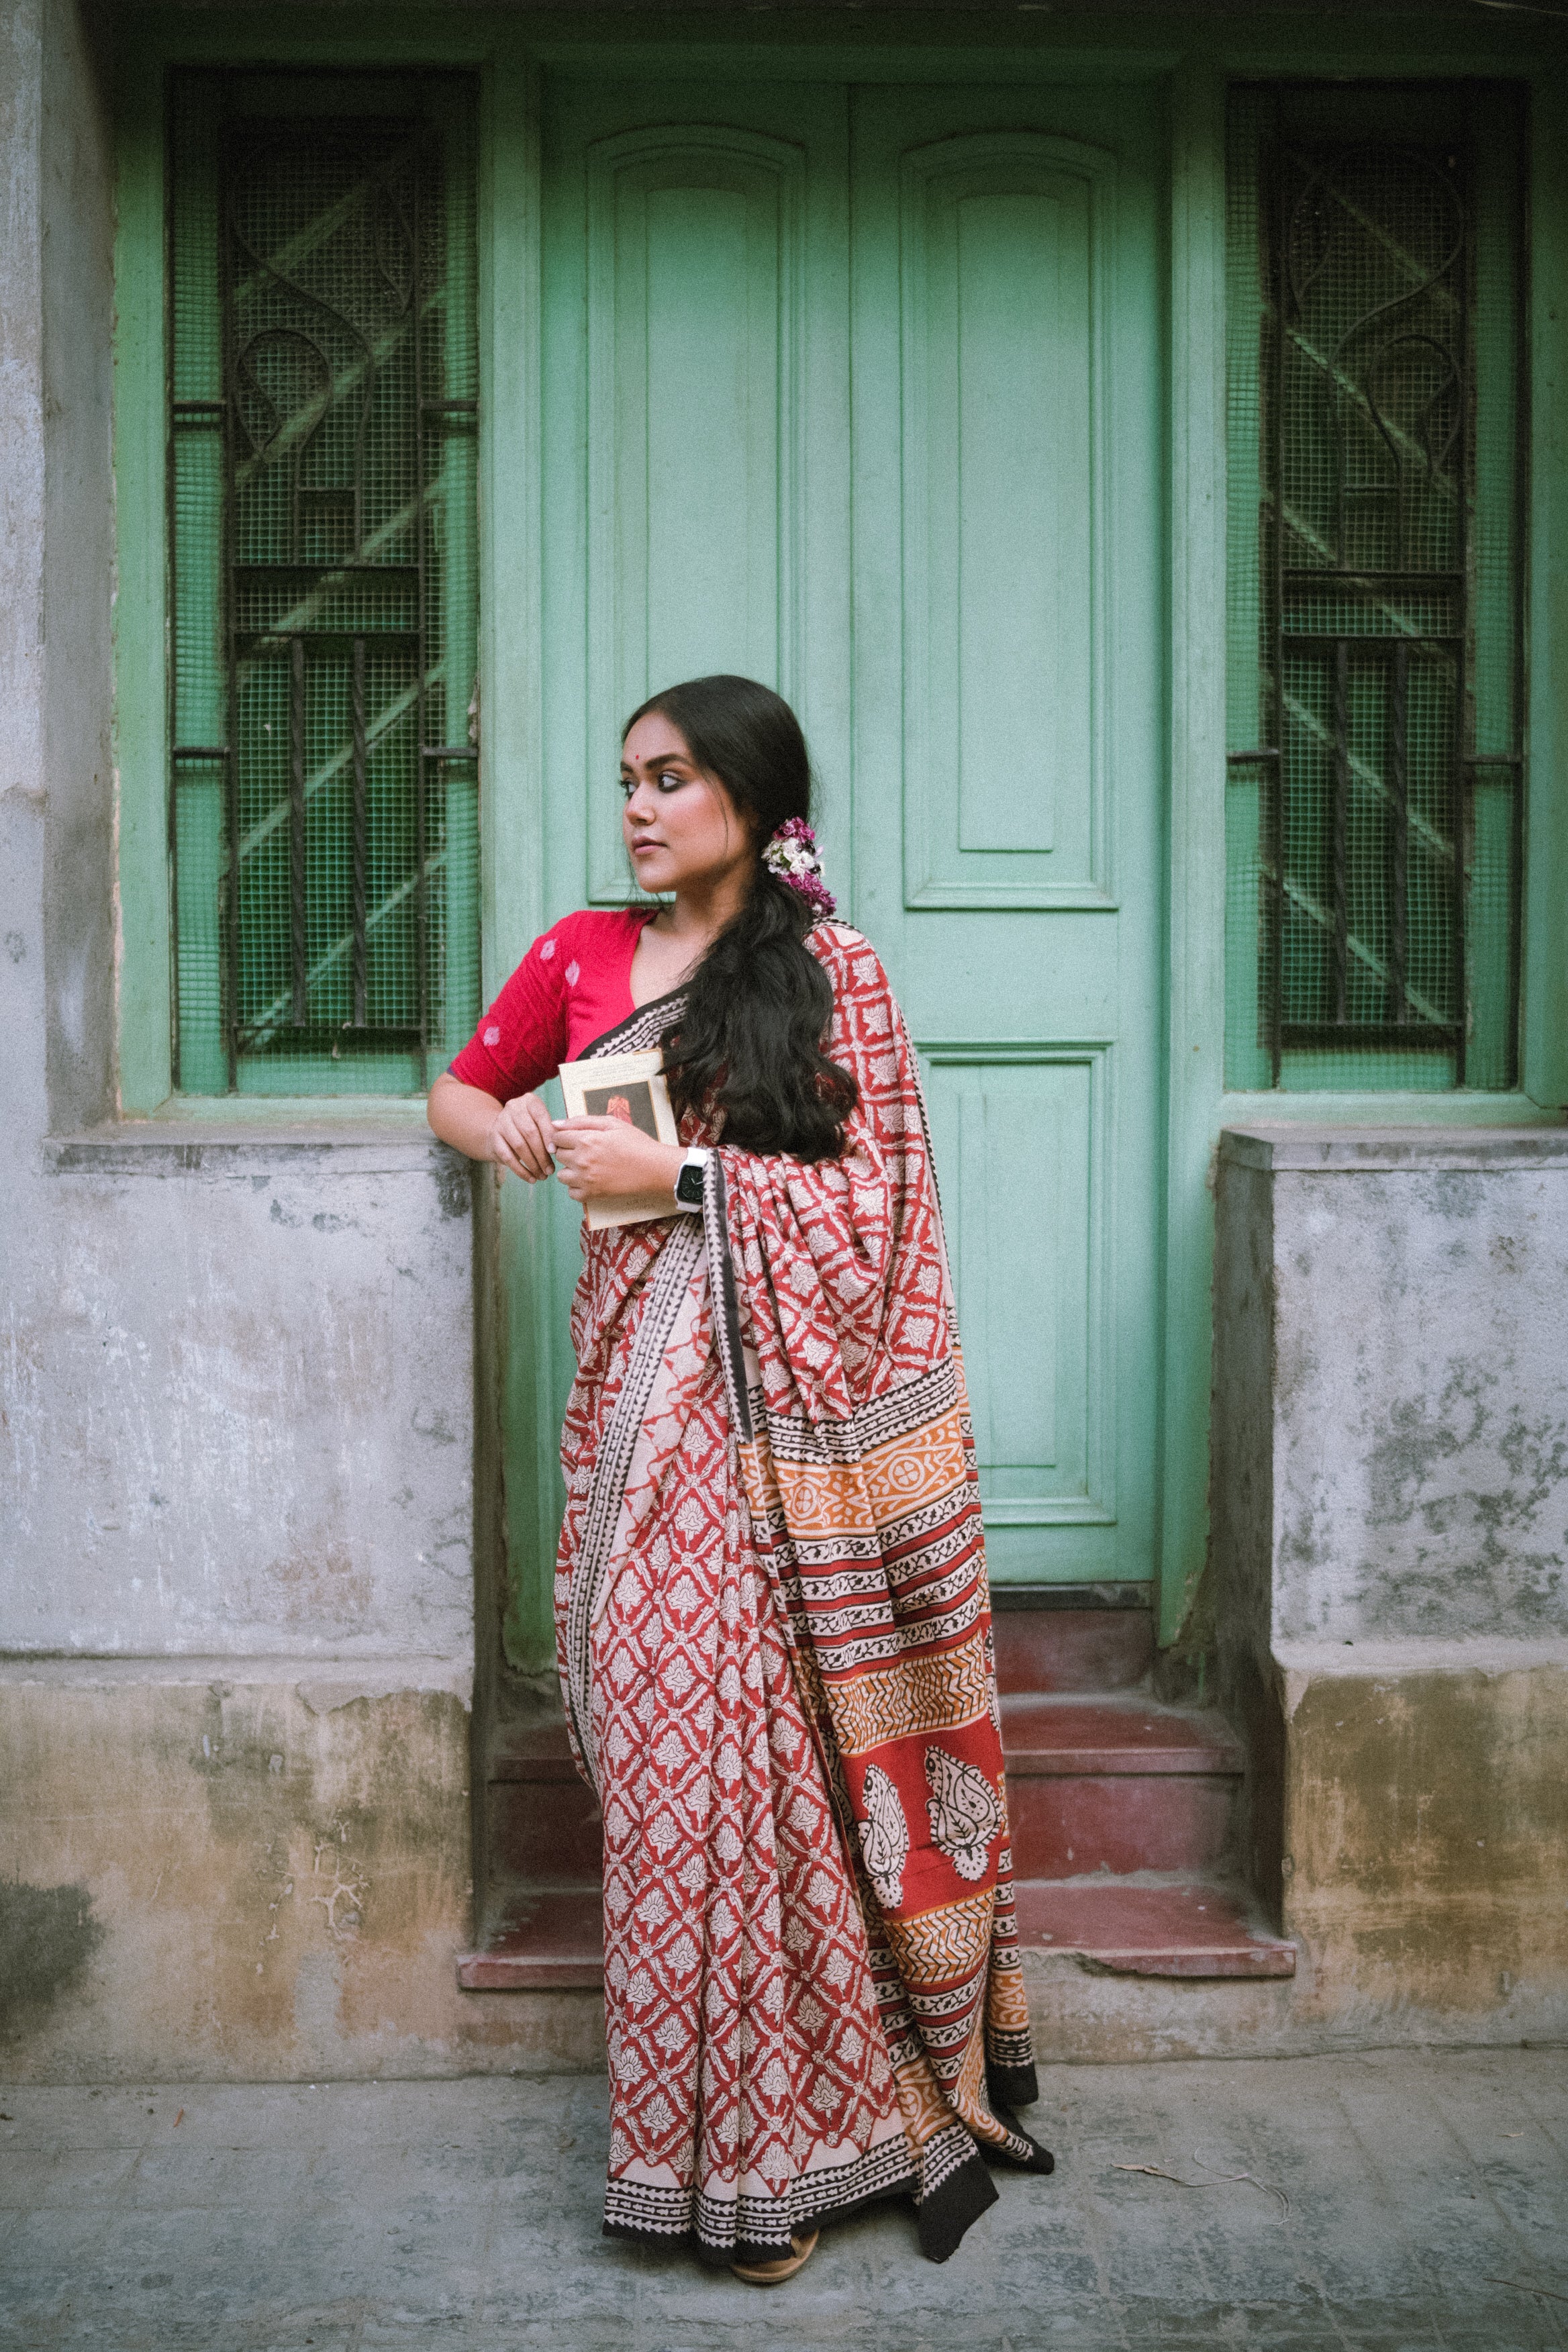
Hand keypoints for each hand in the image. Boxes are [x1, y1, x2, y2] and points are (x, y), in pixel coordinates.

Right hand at [487, 1091, 556, 1181]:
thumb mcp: (541, 1123)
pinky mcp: (493, 1137)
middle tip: (550, 1170)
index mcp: (529, 1101)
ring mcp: (501, 1122)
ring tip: (542, 1176)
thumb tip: (560, 1145)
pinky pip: (508, 1157)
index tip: (555, 1152)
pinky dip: (521, 1170)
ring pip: (519, 1146)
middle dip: (542, 1154)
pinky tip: (530, 1178)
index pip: (541, 1117)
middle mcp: (513, 1107)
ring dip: (533, 1164)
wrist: (501, 1130)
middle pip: (530, 1133)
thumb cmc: (530, 1127)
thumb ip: (552, 1131)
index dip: (548, 1135)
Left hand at [551, 1117, 683, 1206]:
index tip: (575, 1139)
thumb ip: (581, 1121)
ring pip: (561, 1175)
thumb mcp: (611, 1123)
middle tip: (585, 1151)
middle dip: (568, 1151)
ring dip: (570, 1170)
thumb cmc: (635, 1143)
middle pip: (558, 1155)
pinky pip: (571, 1193)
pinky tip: (589, 1180)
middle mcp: (581, 1160)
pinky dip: (576, 1187)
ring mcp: (585, 1179)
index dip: (564, 1136)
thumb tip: (556, 1124)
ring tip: (586, 1166)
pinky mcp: (592, 1194)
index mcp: (585, 1139)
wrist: (654, 1168)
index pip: (557, 1137)